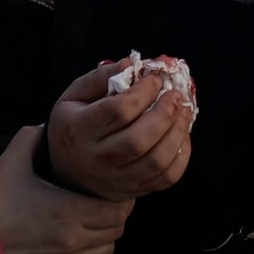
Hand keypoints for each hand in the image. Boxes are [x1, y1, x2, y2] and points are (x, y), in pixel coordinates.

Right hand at [0, 126, 133, 253]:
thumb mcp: (11, 162)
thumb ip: (32, 138)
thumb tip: (46, 126)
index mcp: (70, 211)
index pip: (117, 211)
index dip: (120, 200)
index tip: (110, 190)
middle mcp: (74, 241)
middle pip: (116, 231)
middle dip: (113, 216)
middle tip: (102, 203)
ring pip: (106, 251)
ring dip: (103, 236)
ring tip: (90, 222)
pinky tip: (75, 242)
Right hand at [47, 58, 192, 201]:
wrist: (69, 173)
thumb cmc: (74, 126)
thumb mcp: (74, 96)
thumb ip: (99, 77)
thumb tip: (130, 63)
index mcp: (79, 131)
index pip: (117, 112)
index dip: (143, 93)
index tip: (154, 79)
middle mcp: (97, 160)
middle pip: (139, 140)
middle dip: (165, 114)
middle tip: (175, 95)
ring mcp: (117, 179)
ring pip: (156, 161)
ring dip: (177, 133)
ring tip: (184, 111)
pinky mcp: (134, 190)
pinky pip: (167, 178)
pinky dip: (182, 155)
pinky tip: (182, 135)